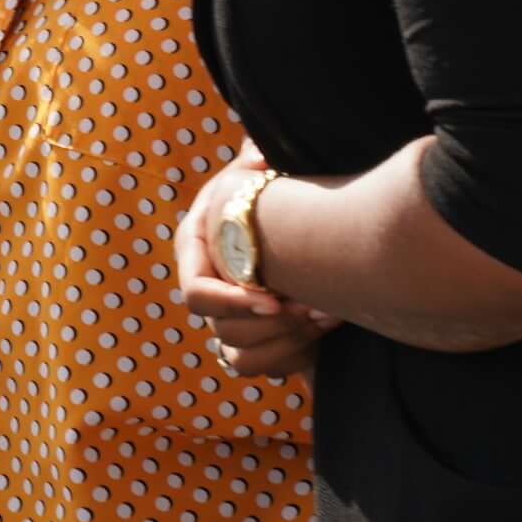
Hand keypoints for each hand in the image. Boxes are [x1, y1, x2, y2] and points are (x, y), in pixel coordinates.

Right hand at [177, 152, 334, 380]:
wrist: (304, 231)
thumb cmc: (277, 197)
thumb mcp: (262, 175)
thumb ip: (256, 163)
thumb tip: (258, 154)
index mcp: (197, 253)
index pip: (195, 293)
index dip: (231, 301)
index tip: (273, 299)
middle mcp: (207, 290)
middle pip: (219, 330)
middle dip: (272, 325)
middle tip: (312, 309)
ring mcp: (227, 320)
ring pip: (237, 356)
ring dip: (286, 341)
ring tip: (326, 316)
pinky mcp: (254, 343)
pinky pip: (257, 367)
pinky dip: (291, 356)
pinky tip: (324, 333)